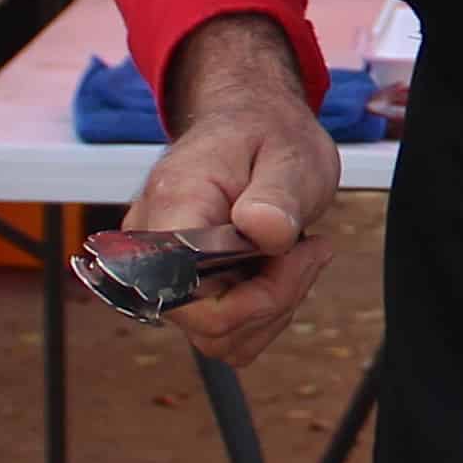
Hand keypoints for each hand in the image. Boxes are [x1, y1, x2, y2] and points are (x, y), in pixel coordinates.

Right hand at [122, 11, 340, 366]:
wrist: (252, 126)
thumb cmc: (268, 136)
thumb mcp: (291, 155)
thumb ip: (278, 195)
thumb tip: (263, 230)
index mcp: (174, 204)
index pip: (188, 291)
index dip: (253, 296)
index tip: (300, 249)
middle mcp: (153, 244)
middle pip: (205, 322)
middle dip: (273, 300)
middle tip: (310, 249)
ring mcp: (163, 270)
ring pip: (215, 336)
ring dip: (271, 309)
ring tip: (296, 254)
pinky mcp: (182, 287)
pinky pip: (220, 332)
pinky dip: (260, 315)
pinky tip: (279, 271)